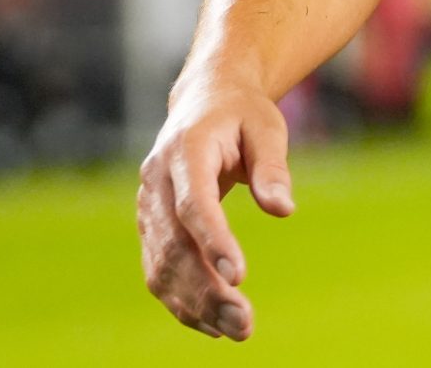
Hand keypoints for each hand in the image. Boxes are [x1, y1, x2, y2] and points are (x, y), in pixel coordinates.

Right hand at [136, 75, 296, 341]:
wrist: (204, 99)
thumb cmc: (242, 113)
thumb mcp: (267, 127)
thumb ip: (272, 167)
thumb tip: (282, 209)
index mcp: (185, 150)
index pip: (194, 204)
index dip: (214, 241)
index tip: (240, 277)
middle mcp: (157, 182)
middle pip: (175, 245)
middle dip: (207, 289)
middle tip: (244, 323)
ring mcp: (148, 206)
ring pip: (162, 266)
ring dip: (195, 304)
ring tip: (237, 330)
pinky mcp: (151, 226)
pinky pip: (158, 270)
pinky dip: (181, 300)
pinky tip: (212, 324)